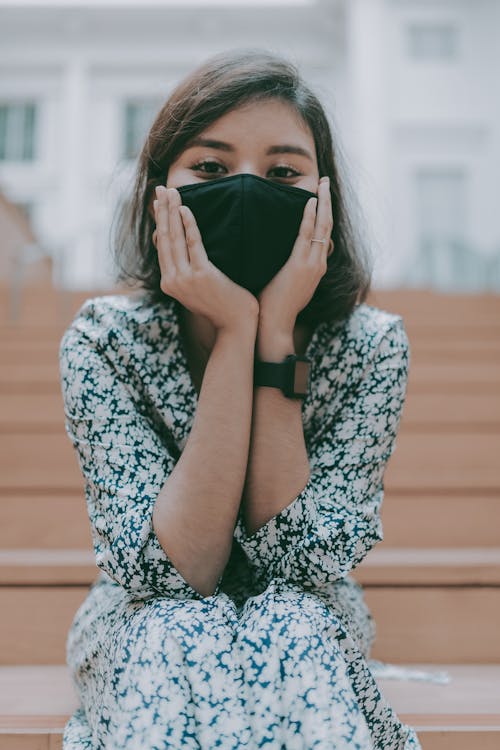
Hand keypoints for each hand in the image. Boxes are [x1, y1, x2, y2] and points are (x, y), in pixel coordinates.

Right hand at [153, 185, 258, 333]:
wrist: (236, 326)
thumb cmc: (222, 306)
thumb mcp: (198, 290)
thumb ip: (189, 272)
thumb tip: (188, 250)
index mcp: (169, 283)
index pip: (162, 246)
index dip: (160, 222)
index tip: (159, 203)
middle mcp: (172, 281)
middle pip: (165, 238)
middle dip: (162, 210)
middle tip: (161, 189)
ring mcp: (185, 279)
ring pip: (175, 238)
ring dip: (171, 211)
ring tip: (171, 192)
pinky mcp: (202, 275)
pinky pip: (193, 244)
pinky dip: (188, 224)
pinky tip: (185, 209)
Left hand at [257, 176, 333, 336]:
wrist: (274, 324)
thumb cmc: (273, 306)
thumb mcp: (285, 283)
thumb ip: (287, 267)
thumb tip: (276, 252)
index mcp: (315, 267)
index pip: (322, 235)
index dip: (323, 214)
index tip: (320, 196)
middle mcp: (318, 264)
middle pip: (327, 226)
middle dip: (327, 202)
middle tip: (326, 181)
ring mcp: (313, 265)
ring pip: (322, 227)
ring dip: (323, 204)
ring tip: (322, 184)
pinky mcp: (302, 266)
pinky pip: (307, 236)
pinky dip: (310, 217)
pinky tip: (310, 202)